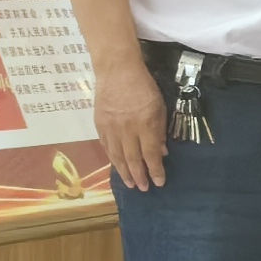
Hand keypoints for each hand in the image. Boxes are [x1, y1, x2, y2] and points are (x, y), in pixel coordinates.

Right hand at [92, 60, 169, 190]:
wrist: (117, 72)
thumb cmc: (144, 87)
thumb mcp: (160, 107)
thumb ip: (160, 131)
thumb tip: (161, 152)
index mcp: (145, 125)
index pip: (150, 154)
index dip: (155, 170)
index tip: (159, 182)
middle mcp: (127, 130)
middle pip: (132, 159)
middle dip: (139, 176)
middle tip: (143, 189)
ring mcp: (111, 128)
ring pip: (116, 156)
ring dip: (124, 172)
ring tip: (130, 184)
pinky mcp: (100, 125)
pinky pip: (106, 146)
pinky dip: (112, 158)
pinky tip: (116, 166)